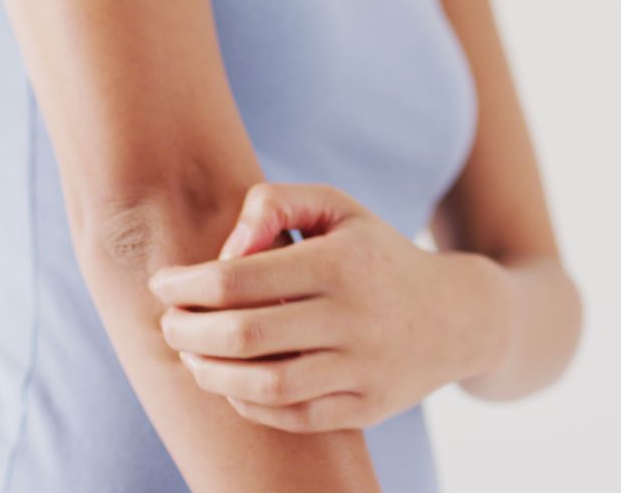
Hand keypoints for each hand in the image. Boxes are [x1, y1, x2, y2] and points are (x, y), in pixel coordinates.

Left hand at [148, 183, 507, 432]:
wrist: (458, 316)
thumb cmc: (376, 255)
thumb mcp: (337, 208)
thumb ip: (275, 205)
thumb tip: (226, 251)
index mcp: (340, 262)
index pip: (237, 279)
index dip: (185, 285)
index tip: (162, 285)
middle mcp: (354, 318)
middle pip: (242, 334)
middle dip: (186, 332)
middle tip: (168, 325)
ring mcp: (363, 368)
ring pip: (264, 384)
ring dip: (210, 374)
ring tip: (191, 357)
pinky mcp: (368, 408)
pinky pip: (292, 417)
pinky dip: (248, 404)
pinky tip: (230, 383)